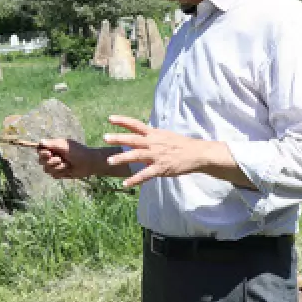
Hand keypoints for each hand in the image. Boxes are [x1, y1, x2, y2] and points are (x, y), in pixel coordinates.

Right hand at [37, 138, 100, 179]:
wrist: (89, 163)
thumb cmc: (78, 152)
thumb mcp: (64, 146)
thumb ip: (52, 144)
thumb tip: (40, 142)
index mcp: (53, 147)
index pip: (40, 149)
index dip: (42, 153)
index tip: (49, 153)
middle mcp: (53, 156)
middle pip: (41, 160)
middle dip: (51, 161)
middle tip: (60, 159)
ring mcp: (55, 165)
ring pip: (46, 169)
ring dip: (57, 167)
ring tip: (67, 165)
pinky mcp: (59, 173)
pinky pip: (53, 175)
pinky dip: (61, 173)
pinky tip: (68, 170)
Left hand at [102, 115, 232, 187]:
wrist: (197, 153)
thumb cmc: (180, 144)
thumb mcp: (165, 135)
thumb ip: (151, 136)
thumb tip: (138, 135)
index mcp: (154, 134)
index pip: (136, 124)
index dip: (123, 121)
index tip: (110, 118)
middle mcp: (154, 143)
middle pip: (133, 139)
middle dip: (118, 138)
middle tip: (105, 137)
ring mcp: (157, 156)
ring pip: (137, 156)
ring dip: (122, 158)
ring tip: (110, 161)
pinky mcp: (161, 168)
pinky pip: (146, 174)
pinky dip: (135, 179)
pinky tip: (125, 183)